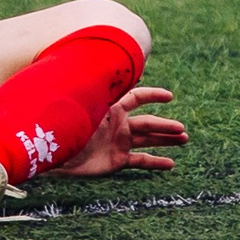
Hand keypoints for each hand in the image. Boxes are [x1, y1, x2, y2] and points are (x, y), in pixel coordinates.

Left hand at [55, 87, 186, 176]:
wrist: (54, 156)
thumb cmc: (67, 129)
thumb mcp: (83, 111)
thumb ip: (97, 96)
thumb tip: (101, 75)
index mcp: (111, 109)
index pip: (136, 97)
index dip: (153, 95)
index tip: (170, 97)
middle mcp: (118, 124)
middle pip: (148, 122)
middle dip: (165, 125)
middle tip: (182, 130)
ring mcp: (119, 142)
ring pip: (148, 139)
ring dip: (166, 139)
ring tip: (184, 140)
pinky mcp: (117, 160)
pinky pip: (141, 160)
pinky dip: (156, 162)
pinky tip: (170, 164)